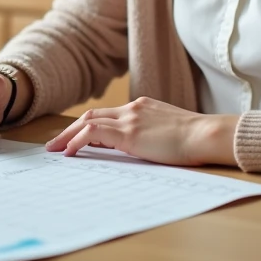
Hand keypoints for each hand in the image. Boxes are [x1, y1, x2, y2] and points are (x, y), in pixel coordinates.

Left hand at [44, 97, 239, 166]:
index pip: (107, 114)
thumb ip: (151, 133)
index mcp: (142, 107)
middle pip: (92, 115)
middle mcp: (133, 108)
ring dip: (68, 136)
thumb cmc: (195, 139)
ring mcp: (130, 118)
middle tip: (54, 145)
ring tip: (54, 151)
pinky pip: (94, 133)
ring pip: (88, 121)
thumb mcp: (169, 131)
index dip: (87, 126)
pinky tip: (70, 152)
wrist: (206, 134)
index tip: (74, 138)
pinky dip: (78, 141)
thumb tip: (139, 148)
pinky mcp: (130, 132)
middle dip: (70, 130)